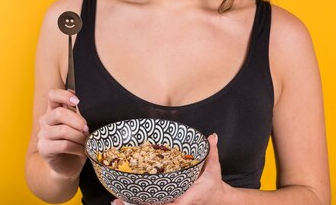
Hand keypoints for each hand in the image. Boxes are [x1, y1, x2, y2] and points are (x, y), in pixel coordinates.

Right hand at [37, 89, 88, 178]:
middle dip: (77, 121)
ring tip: (86, 142)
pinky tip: (82, 151)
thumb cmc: (76, 143)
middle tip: (87, 129)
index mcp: (54, 111)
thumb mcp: (80, 127)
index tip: (77, 102)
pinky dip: (77, 148)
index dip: (64, 95)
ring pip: (63, 130)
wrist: (70, 167)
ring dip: (79, 137)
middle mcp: (45, 121)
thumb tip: (83, 103)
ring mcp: (43, 135)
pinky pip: (63, 145)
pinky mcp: (44, 148)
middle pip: (59, 113)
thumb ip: (79, 114)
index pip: (53, 95)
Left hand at [112, 133, 226, 204]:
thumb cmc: (214, 183)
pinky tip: (126, 199)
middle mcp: (177, 201)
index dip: (156, 203)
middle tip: (119, 201)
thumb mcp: (214, 167)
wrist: (217, 197)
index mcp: (187, 196)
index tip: (143, 201)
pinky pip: (154, 202)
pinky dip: (140, 201)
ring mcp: (172, 201)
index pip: (170, 204)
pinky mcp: (169, 200)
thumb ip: (211, 152)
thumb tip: (212, 137)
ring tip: (117, 201)